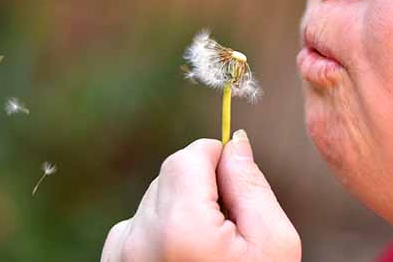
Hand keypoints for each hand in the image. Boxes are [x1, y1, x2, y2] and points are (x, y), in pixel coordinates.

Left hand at [101, 130, 300, 261]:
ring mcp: (119, 259)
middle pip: (169, 175)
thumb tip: (235, 143)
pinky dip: (159, 233)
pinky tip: (183, 261)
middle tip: (229, 230)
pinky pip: (135, 228)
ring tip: (206, 253)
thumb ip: (251, 185)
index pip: (189, 156)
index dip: (217, 159)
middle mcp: (139, 241)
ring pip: (152, 200)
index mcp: (181, 229)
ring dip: (179, 210)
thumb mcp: (273, 243)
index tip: (236, 185)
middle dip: (201, 188)